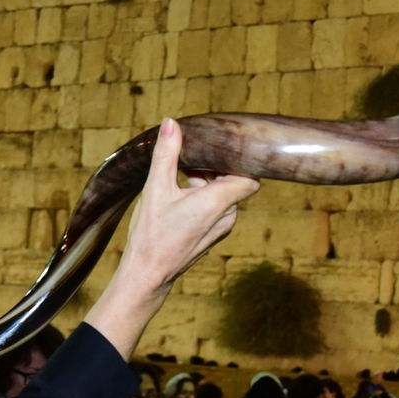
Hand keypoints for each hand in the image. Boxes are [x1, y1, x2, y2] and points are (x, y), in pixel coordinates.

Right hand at [84, 119, 258, 357]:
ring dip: (207, 183)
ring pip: (225, 195)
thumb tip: (171, 123)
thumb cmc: (151, 234)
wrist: (148, 274)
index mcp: (218, 201)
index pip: (250, 176)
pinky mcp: (213, 236)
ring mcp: (221, 228)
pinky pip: (217, 210)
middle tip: (190, 160)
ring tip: (180, 177)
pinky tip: (179, 197)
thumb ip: (167, 154)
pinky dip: (204, 198)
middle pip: (234, 181)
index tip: (222, 149)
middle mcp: (226, 216)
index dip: (241, 161)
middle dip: (214, 168)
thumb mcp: (155, 189)